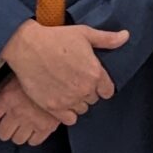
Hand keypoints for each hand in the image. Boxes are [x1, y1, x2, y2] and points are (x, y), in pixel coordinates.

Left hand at [0, 77, 62, 145]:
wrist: (62, 75)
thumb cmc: (36, 73)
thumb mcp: (12, 77)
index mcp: (7, 98)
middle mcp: (18, 112)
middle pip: (2, 134)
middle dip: (4, 129)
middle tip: (8, 123)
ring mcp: (33, 121)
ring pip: (17, 140)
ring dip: (18, 134)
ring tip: (22, 125)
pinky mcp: (47, 127)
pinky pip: (34, 142)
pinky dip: (32, 137)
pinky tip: (33, 128)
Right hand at [3, 19, 129, 122]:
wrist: (27, 46)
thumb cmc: (55, 37)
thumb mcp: (84, 33)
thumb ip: (107, 39)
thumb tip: (126, 36)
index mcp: (95, 73)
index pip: (108, 91)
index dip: (100, 86)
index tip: (91, 80)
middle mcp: (85, 89)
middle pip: (93, 100)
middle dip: (87, 92)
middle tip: (74, 81)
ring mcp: (69, 100)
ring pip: (81, 109)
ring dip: (77, 102)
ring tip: (66, 90)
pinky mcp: (54, 107)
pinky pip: (69, 119)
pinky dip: (67, 113)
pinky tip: (60, 100)